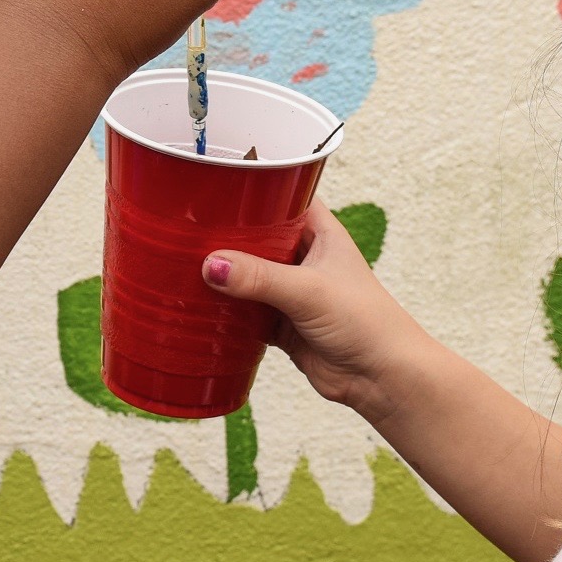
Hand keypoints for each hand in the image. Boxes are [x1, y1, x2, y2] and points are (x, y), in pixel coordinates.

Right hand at [203, 202, 434, 421]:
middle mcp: (304, 258)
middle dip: (227, 236)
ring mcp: (291, 292)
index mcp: (320, 233)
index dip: (255, 189)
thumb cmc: (364, 321)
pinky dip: (226, 311)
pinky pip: (245, 313)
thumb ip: (259, 277)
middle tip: (185, 227)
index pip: (284, 198)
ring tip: (179, 263)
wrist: (381, 377)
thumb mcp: (309, 291)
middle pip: (258, 237)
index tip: (215, 185)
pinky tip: (198, 306)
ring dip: (223, 275)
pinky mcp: (282, 325)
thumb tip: (211, 266)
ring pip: (248, 276)